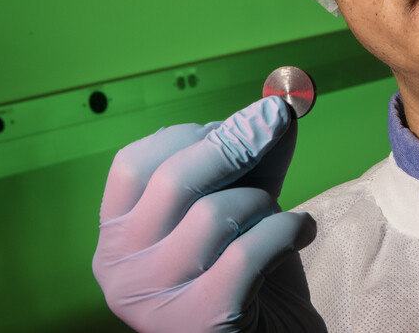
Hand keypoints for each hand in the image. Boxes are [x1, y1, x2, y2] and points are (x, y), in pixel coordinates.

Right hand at [92, 96, 324, 331]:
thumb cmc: (250, 275)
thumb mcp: (242, 206)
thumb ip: (253, 158)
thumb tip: (276, 107)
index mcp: (116, 237)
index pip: (134, 163)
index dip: (188, 134)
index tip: (230, 125)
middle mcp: (120, 271)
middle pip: (175, 180)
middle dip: (236, 143)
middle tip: (277, 121)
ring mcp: (155, 302)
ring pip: (215, 215)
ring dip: (263, 204)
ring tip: (277, 219)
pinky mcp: (199, 322)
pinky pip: (249, 252)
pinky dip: (288, 232)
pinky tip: (301, 233)